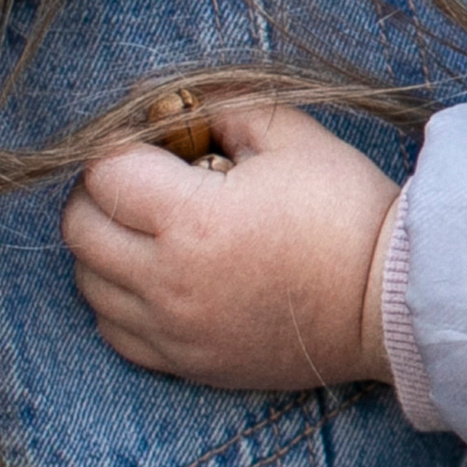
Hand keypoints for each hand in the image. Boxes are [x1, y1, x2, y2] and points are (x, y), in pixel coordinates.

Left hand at [63, 102, 398, 390]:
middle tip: (143, 178)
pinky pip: (115, 331)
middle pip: (80, 230)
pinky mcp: (185, 361)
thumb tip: (186, 104)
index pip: (105, 173)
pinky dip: (121, 299)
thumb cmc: (346, 211)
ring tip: (153, 228)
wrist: (387, 298)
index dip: (121, 146)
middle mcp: (167, 280)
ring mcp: (172, 329)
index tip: (153, 141)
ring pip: (89, 284)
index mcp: (193, 219)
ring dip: (106, 247)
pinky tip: (161, 276)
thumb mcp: (296, 137)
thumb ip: (229, 108)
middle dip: (101, 192)